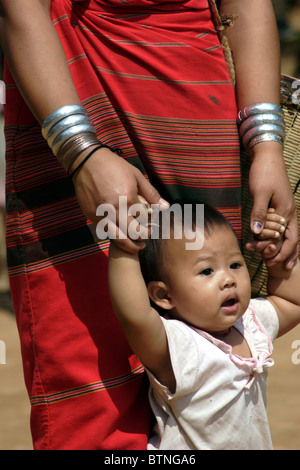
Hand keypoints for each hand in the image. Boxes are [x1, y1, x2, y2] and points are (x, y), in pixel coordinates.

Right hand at [72, 147, 168, 252]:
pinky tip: (120, 234)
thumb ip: (151, 194)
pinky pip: (105, 231)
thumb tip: (165, 206)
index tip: (151, 228)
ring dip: (128, 244)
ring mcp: (101, 214)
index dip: (148, 227)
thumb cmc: (114, 166)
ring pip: (117, 238)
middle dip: (141, 239)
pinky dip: (114, 235)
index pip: (143, 220)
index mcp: (127, 198)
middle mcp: (114, 209)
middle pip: (131, 234)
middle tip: (145, 239)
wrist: (86, 161)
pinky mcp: (91, 215)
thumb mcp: (136, 176)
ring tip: (135, 245)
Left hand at [247, 142, 297, 268]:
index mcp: (286, 211)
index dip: (280, 252)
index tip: (270, 262)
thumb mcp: (260, 192)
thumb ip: (259, 213)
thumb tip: (256, 233)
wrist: (267, 155)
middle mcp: (289, 212)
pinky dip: (279, 237)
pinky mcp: (280, 206)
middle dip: (284, 253)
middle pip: (292, 239)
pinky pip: (283, 226)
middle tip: (274, 266)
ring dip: (282, 247)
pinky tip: (272, 241)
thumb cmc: (264, 172)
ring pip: (289, 233)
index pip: (287, 239)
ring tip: (274, 260)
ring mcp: (286, 209)